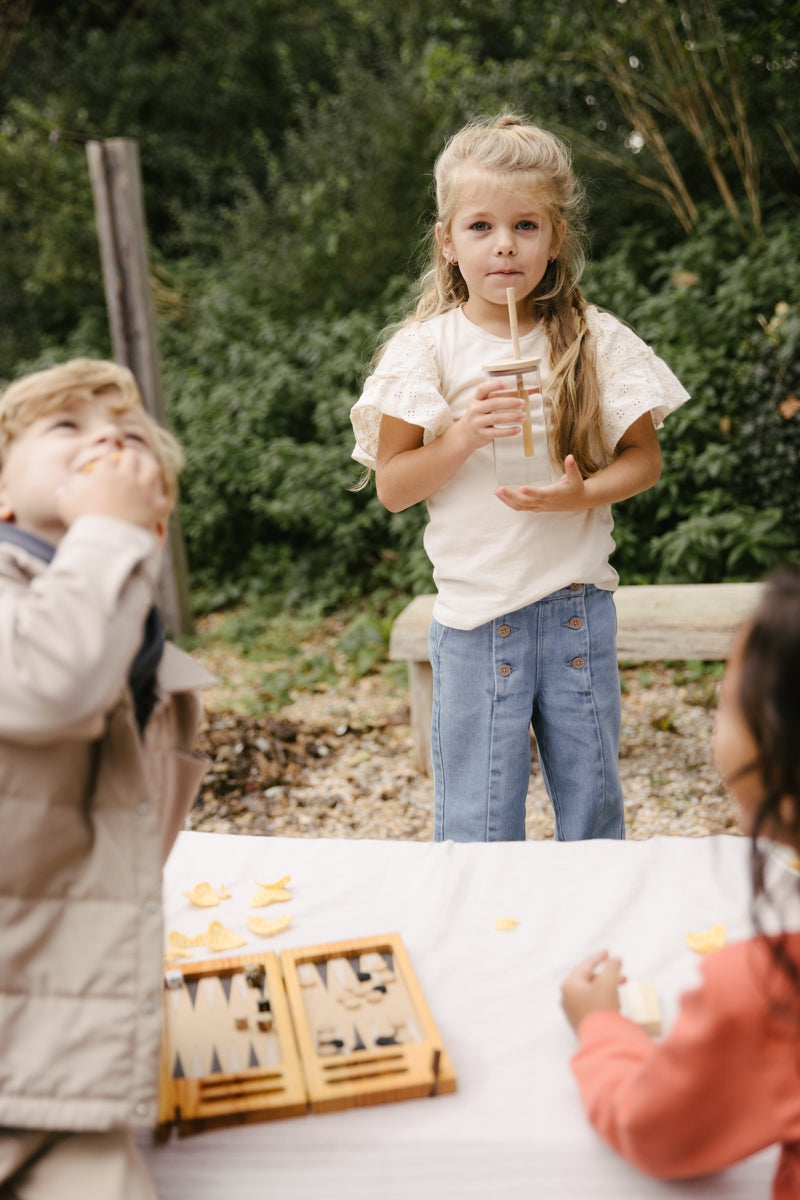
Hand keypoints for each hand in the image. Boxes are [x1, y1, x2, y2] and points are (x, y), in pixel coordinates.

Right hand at [56, 448, 170, 541]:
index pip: (108, 459)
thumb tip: (61, 491)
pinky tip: (156, 506)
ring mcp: (144, 491)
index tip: (107, 470)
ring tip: (145, 477)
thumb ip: (64, 496)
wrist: (106, 539)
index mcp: (105, 473)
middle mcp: (127, 477)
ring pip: (152, 470)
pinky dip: (160, 503)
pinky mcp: (155, 507)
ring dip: (149, 472)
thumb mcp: (66, 506)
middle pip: (132, 456)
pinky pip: (164, 500)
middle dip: (129, 460)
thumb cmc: (84, 521)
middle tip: (127, 466)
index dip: (107, 464)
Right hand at [457, 380, 526, 452]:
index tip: (507, 384)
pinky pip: (497, 432)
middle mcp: (475, 409)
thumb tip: (527, 392)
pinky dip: (508, 431)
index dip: (494, 385)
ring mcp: (477, 422)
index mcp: (476, 399)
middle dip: (510, 402)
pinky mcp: (482, 434)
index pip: (483, 389)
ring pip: (496, 418)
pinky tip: (518, 429)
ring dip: (512, 417)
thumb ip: (500, 398)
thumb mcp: (483, 405)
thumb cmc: (479, 416)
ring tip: (524, 416)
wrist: (464, 435)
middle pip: (493, 403)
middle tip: (523, 402)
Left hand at [495, 454, 587, 511]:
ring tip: (496, 491)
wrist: (578, 501)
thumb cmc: (576, 487)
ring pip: (520, 506)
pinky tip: (501, 496)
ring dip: (507, 500)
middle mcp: (545, 502)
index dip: (531, 492)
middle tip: (499, 488)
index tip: (521, 488)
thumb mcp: (576, 477)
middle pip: (525, 501)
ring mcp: (539, 506)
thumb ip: (572, 467)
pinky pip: (520, 507)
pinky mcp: (536, 507)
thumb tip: (570, 456)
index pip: (541, 494)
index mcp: (554, 494)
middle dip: (511, 496)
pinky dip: (510, 503)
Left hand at [561, 950, 623, 1033]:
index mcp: (569, 985)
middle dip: (607, 976)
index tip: (608, 952)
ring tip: (621, 990)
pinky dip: (603, 999)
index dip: (598, 958)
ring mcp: (572, 1011)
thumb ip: (612, 966)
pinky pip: (591, 1004)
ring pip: (591, 992)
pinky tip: (614, 1003)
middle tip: (623, 976)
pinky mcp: (580, 1021)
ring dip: (607, 988)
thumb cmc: (602, 1007)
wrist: (601, 1039)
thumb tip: (615, 959)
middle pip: (588, 980)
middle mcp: (567, 997)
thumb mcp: (608, 981)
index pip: (585, 966)